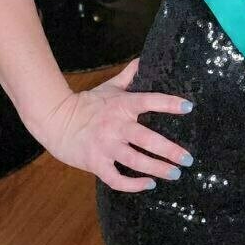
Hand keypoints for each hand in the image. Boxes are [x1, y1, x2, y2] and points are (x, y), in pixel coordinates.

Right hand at [38, 57, 194, 191]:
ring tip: (175, 174)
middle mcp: (116, 126)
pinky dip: (133, 185)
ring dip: (157, 169)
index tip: (188, 107)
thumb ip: (129, 75)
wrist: (56, 121)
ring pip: (135, 161)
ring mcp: (106, 146)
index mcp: (122, 105)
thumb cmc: (86, 104)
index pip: (149, 101)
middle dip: (170, 151)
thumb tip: (144, 59)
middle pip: (147, 139)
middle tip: (188, 159)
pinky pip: (116, 179)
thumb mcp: (109, 87)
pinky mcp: (96, 164)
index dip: (169, 103)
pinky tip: (149, 184)